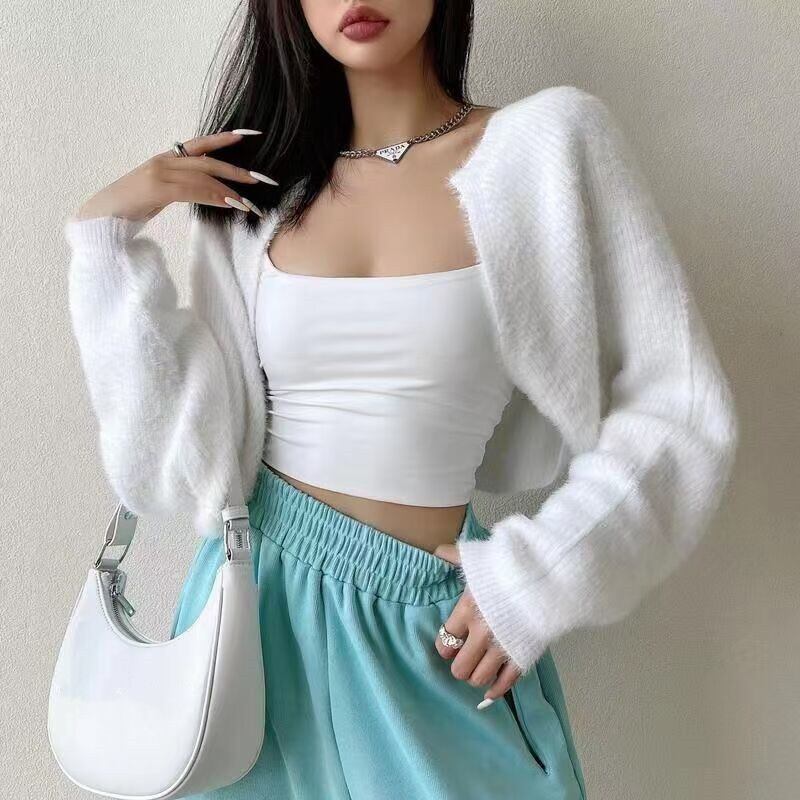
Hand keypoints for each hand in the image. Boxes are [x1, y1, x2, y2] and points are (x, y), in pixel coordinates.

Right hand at [72, 131, 278, 222]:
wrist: (100, 218)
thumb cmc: (130, 208)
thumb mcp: (158, 194)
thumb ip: (180, 186)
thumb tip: (205, 191)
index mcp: (165, 159)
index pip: (200, 145)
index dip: (223, 139)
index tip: (248, 134)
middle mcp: (163, 161)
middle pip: (207, 161)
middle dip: (236, 170)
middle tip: (262, 179)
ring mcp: (158, 173)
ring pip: (202, 177)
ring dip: (229, 190)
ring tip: (250, 201)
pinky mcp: (156, 189)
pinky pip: (191, 190)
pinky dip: (213, 197)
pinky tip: (229, 204)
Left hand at [433, 543, 521, 707]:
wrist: (549, 575)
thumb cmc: (511, 564)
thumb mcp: (479, 556)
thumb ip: (456, 556)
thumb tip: (437, 551)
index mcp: (467, 610)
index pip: (445, 640)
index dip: (444, 646)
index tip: (448, 645)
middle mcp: (481, 634)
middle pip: (459, 667)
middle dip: (460, 665)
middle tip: (464, 659)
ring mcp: (502, 648)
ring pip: (479, 679)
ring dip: (476, 677)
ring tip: (478, 669)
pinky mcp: (522, 656)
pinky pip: (505, 684)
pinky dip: (496, 691)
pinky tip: (490, 692)